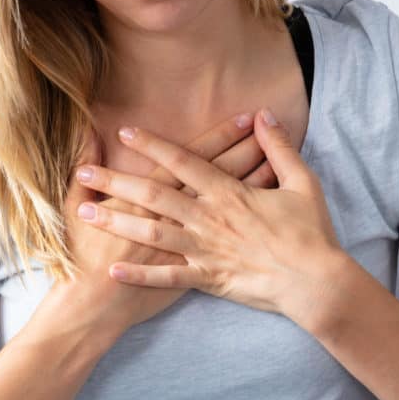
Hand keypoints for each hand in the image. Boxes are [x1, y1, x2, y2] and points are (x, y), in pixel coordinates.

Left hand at [73, 108, 345, 319]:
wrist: (316, 282)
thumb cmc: (311, 233)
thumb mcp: (302, 183)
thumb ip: (279, 149)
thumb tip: (265, 117)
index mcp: (229, 193)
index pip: (183, 162)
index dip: (152, 146)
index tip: (124, 133)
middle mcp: (210, 219)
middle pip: (153, 195)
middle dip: (115, 181)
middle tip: (82, 172)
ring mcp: (206, 250)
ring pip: (152, 233)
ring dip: (116, 222)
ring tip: (85, 213)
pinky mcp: (208, 279)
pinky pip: (168, 276)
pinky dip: (140, 275)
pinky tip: (113, 270)